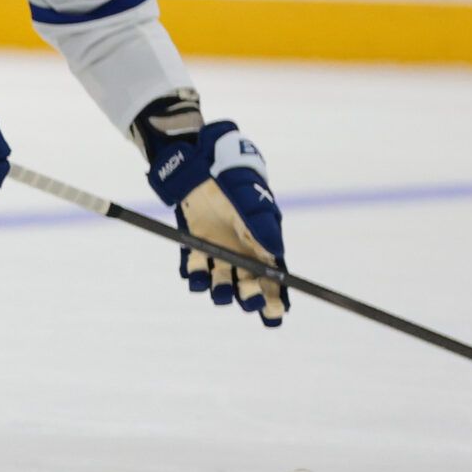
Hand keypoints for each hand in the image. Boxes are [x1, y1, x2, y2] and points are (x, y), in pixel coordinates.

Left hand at [145, 120, 287, 324]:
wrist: (196, 159)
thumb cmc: (230, 176)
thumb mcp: (247, 198)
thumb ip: (259, 225)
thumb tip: (276, 255)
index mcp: (263, 240)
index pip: (275, 275)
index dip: (277, 296)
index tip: (277, 313)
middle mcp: (242, 249)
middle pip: (250, 284)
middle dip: (251, 297)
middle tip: (247, 298)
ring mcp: (217, 247)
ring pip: (221, 281)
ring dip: (221, 290)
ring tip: (220, 290)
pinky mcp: (193, 243)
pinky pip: (194, 267)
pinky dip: (194, 276)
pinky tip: (195, 275)